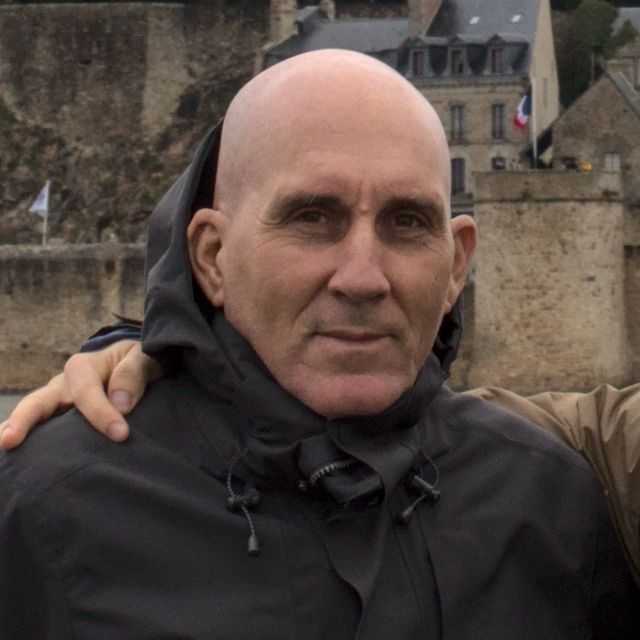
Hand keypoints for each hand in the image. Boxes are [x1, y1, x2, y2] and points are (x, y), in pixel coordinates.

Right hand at [0, 341, 161, 448]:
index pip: (85, 393)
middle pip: (38, 403)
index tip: (121, 435)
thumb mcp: (143, 358)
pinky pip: (41, 432)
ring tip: (2, 450)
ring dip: (15, 433)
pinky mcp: (59, 420)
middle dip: (23, 421)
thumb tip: (121, 404)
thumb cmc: (139, 362)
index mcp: (82, 367)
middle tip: (10, 441)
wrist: (137, 366)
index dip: (101, 414)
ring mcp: (56, 404)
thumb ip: (133, 374)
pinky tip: (16, 464)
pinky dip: (28, 444)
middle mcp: (62, 385)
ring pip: (32, 418)